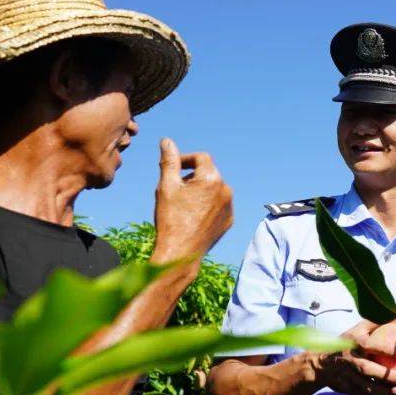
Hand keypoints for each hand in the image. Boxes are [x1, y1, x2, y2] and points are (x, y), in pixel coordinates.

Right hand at [152, 138, 233, 265]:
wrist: (181, 253)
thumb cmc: (171, 219)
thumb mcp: (166, 186)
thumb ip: (168, 161)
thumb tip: (167, 141)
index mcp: (212, 179)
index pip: (201, 157)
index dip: (185, 159)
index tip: (173, 169)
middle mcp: (226, 190)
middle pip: (208, 173)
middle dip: (192, 176)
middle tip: (175, 189)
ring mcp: (229, 207)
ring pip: (214, 189)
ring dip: (200, 190)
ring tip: (183, 204)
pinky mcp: (229, 220)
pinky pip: (218, 205)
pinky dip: (207, 204)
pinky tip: (192, 216)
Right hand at [309, 321, 395, 394]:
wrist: (321, 364)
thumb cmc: (345, 344)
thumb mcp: (357, 330)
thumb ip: (377, 324)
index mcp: (354, 343)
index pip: (370, 345)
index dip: (386, 348)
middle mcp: (350, 360)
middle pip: (367, 369)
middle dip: (385, 375)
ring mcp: (347, 375)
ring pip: (366, 386)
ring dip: (383, 390)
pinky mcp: (346, 387)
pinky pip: (363, 394)